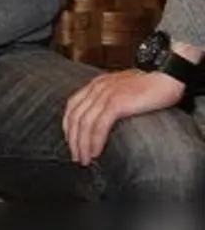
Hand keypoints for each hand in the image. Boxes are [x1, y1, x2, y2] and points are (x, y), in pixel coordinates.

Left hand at [63, 69, 185, 164]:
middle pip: (75, 117)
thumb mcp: (122, 88)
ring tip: (85, 159)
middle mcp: (96, 89)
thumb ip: (110, 99)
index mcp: (96, 84)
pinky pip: (99, 126)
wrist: (167, 77)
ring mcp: (105, 95)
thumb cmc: (150, 86)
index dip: (69, 126)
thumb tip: (105, 119)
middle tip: (77, 156)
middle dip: (73, 140)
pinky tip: (95, 152)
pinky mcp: (116, 103)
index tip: (72, 142)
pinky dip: (95, 141)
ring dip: (82, 145)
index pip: (72, 106)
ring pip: (84, 124)